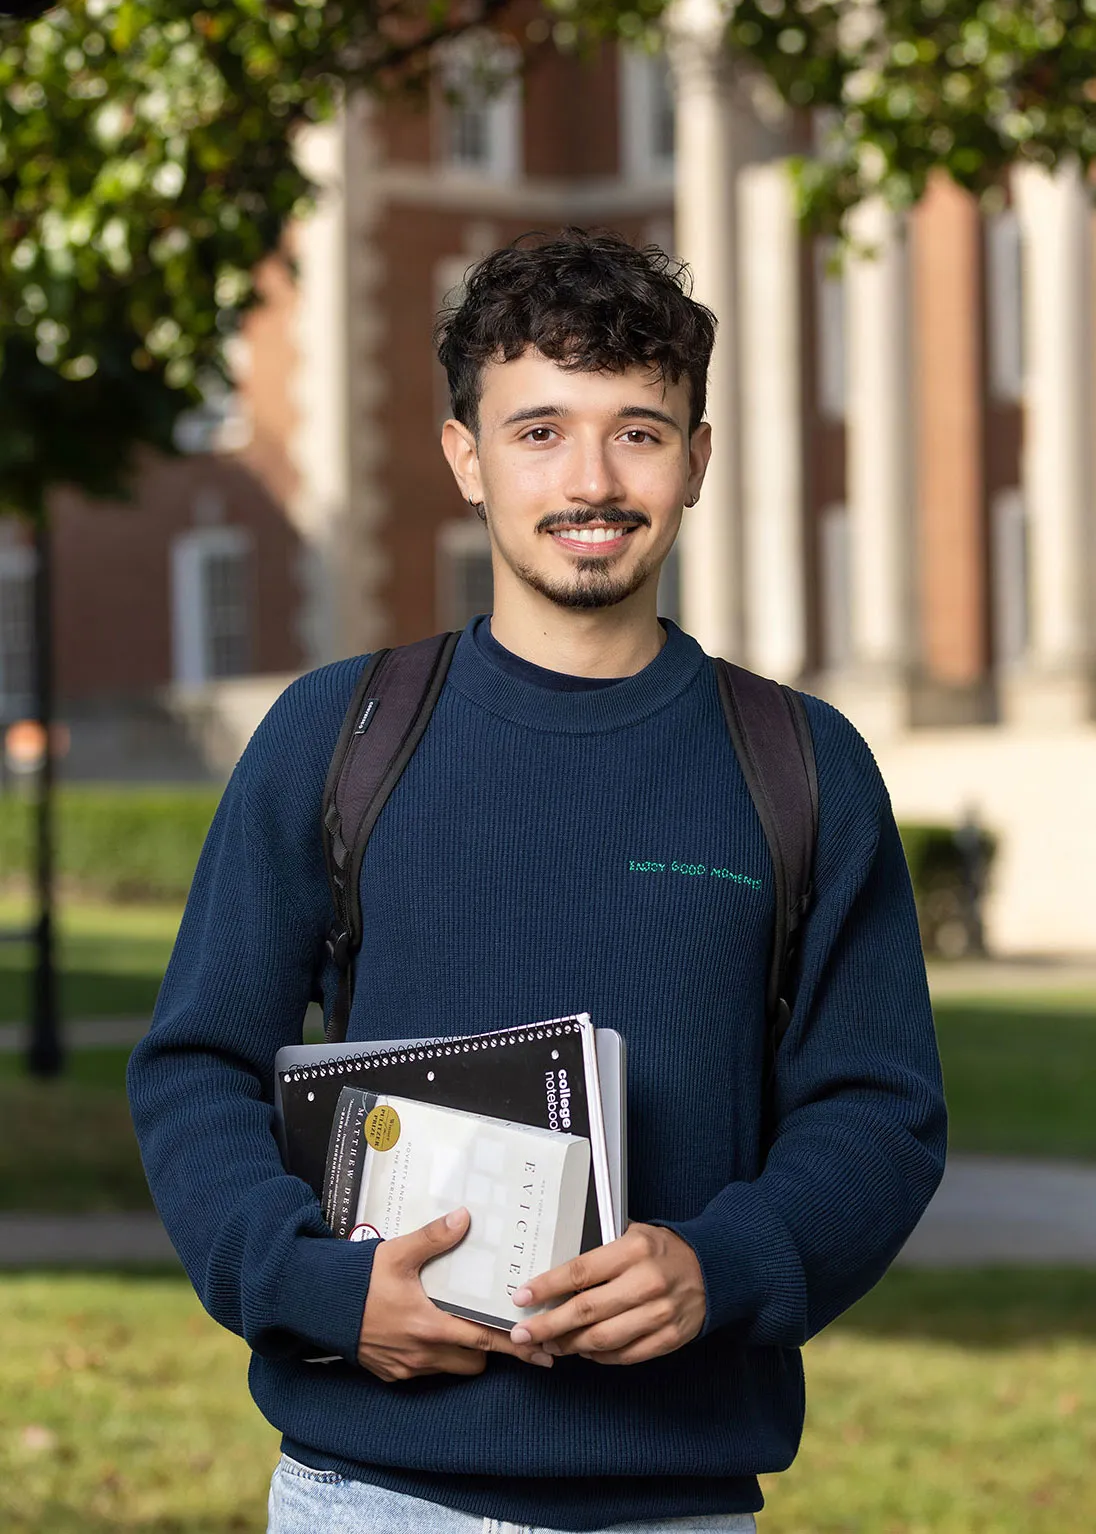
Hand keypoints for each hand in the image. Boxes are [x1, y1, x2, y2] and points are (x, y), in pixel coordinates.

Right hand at [357, 1207, 555, 1381]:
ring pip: (451, 1368)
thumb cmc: (358, 1279)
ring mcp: (405, 1368)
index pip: (484, 1341)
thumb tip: (465, 1217)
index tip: (541, 1351)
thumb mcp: (397, 1253)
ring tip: (470, 1329)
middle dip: (490, 1350)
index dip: (515, 1346)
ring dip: (464, 1354)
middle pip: (473, 1362)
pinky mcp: (391, 1373)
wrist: (316, 1304)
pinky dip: (437, 1357)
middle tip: (506, 1332)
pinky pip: (426, 1372)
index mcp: (429, 1326)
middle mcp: (421, 1354)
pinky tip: (434, 1335)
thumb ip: (433, 1238)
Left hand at [508, 1223, 705, 1365]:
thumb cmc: (664, 1250)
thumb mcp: (634, 1233)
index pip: (580, 1271)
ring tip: (548, 1344)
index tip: (520, 1297)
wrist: (716, 1269)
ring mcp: (659, 1314)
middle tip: (523, 1334)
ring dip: (569, 1345)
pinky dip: (598, 1357)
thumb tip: (554, 1267)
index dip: (547, 1287)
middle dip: (548, 1325)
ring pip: (602, 1339)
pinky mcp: (669, 1338)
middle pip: (586, 1311)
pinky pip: (624, 1356)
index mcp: (634, 1250)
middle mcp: (646, 1283)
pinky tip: (582, 1351)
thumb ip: (601, 1249)